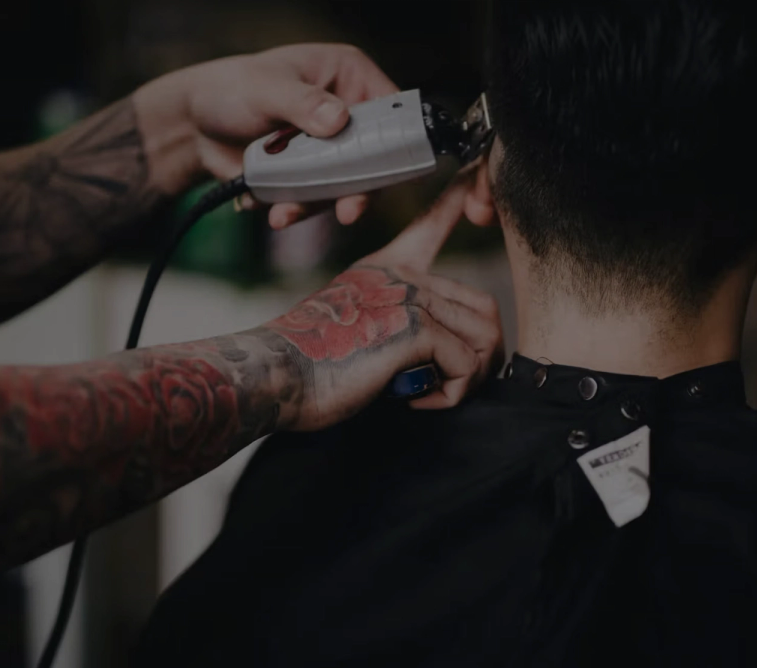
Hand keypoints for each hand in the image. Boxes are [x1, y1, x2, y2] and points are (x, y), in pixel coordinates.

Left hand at [138, 43, 398, 228]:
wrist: (194, 127)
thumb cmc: (232, 89)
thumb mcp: (266, 88)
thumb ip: (302, 103)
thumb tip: (338, 120)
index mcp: (350, 78)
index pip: (390, 110)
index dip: (396, 140)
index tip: (385, 169)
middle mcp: (348, 115)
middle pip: (375, 157)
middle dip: (359, 188)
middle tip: (348, 211)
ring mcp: (331, 151)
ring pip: (346, 187)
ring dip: (319, 205)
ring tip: (283, 213)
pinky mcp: (312, 179)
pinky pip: (318, 202)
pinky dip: (297, 210)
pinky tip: (272, 211)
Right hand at [261, 174, 503, 430]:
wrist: (273, 374)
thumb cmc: (306, 368)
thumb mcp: (351, 329)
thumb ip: (390, 326)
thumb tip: (431, 358)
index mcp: (383, 271)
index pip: (430, 228)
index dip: (457, 203)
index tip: (472, 179)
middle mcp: (402, 277)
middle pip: (482, 308)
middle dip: (480, 356)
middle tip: (451, 385)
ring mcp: (410, 297)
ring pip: (484, 336)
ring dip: (468, 378)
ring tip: (435, 394)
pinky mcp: (416, 328)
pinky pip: (466, 365)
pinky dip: (450, 394)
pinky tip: (416, 400)